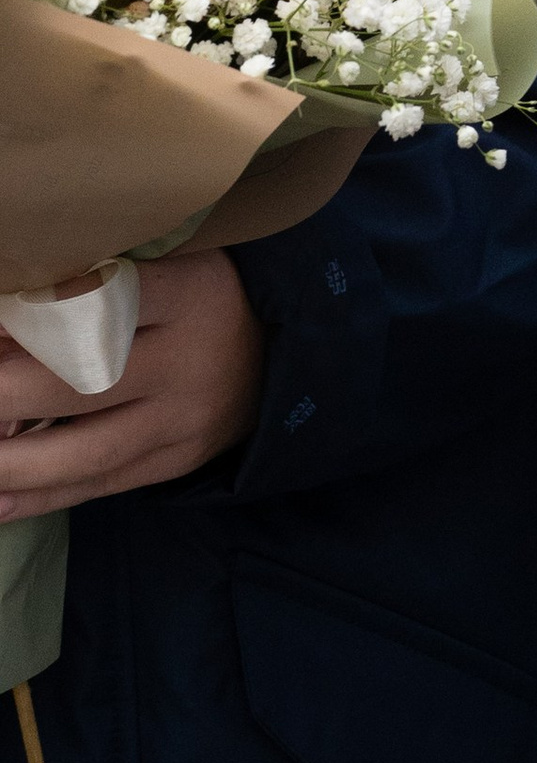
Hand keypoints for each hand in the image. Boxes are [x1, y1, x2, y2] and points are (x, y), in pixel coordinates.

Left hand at [0, 253, 262, 515]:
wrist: (284, 351)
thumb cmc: (205, 294)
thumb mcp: (173, 265)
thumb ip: (102, 287)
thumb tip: (7, 330)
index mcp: (191, 293)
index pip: (109, 301)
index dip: (41, 315)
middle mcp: (190, 361)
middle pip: (89, 382)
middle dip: (9, 394)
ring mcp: (185, 422)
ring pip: (91, 451)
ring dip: (16, 463)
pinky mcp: (176, 463)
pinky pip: (103, 486)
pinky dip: (44, 497)